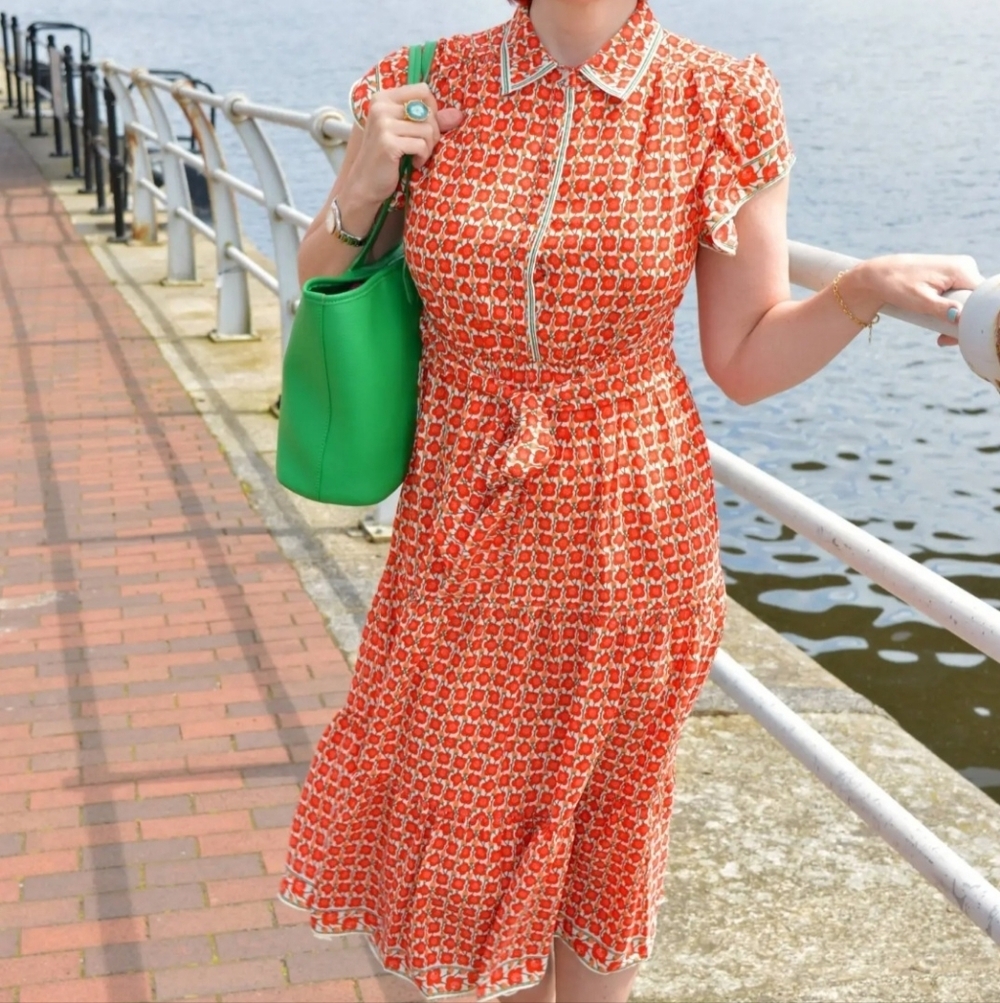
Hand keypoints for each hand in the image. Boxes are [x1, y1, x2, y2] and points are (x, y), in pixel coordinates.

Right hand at [343, 83, 464, 207]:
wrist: (365, 184)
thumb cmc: (387, 157)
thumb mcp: (406, 133)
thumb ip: (430, 120)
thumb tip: (458, 115)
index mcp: (384, 98)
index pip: (422, 90)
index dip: (432, 109)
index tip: (426, 127)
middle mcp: (381, 107)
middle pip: (428, 110)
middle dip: (433, 132)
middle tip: (423, 147)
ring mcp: (383, 124)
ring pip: (427, 129)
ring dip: (428, 147)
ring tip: (418, 156)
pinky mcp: (388, 142)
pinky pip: (421, 145)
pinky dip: (422, 157)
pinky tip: (414, 163)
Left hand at [856, 254, 984, 346]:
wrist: (880, 274)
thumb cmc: (897, 285)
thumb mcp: (920, 301)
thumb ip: (942, 309)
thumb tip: (960, 317)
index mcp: (962, 269)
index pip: (982, 298)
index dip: (976, 318)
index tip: (960, 336)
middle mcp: (965, 266)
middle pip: (977, 300)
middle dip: (965, 322)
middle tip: (945, 341)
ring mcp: (959, 270)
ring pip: (968, 300)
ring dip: (957, 319)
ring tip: (941, 337)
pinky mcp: (951, 275)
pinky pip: (960, 296)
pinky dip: (952, 311)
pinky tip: (941, 323)